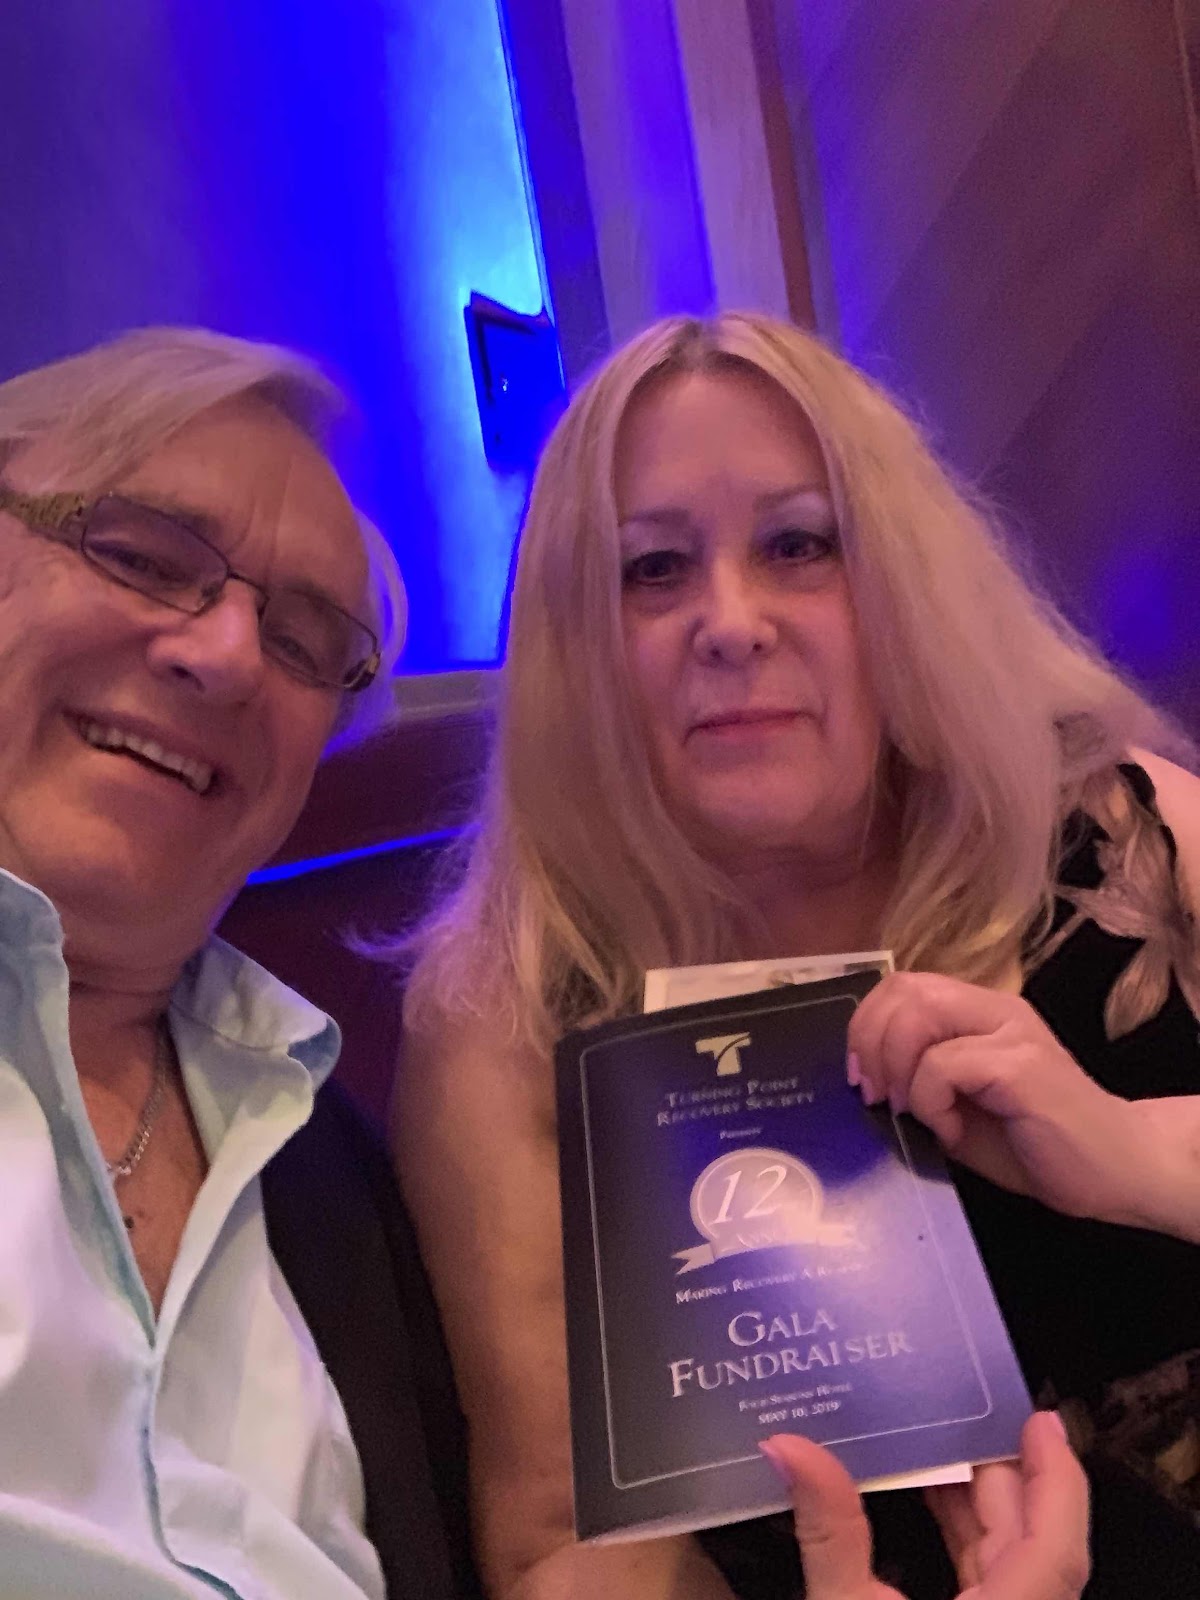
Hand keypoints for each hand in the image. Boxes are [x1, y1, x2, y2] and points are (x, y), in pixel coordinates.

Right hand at [761, 1410, 1089, 1598]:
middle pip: (1030, 1544)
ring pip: (1011, 1567)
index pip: (1057, 1543)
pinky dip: (964, 1547)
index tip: (1039, 1419)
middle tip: (957, 1414)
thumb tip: (788, 1444)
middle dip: (997, 1476)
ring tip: (933, 1452)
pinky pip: (989, 1588)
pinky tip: (924, 1513)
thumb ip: (827, 1530)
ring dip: (978, 1510)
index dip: (1058, 1476)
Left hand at [845, 972, 1139, 1222]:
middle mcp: (994, 1008)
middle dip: (871, 1044)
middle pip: (904, 990)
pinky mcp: (1021, 1063)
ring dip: (898, 1070)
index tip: (860, 1079)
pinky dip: (931, 1102)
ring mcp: (1011, 1031)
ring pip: (919, 1015)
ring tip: (915, 1113)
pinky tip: (952, 1131)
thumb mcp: (956, 1106)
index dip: (865, 1026)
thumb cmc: (1033, 1143)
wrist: (1115, 1169)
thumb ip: (917, 1079)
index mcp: (977, 1012)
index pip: (902, 986)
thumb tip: (865, 1079)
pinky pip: (944, 1065)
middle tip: (877, 1096)